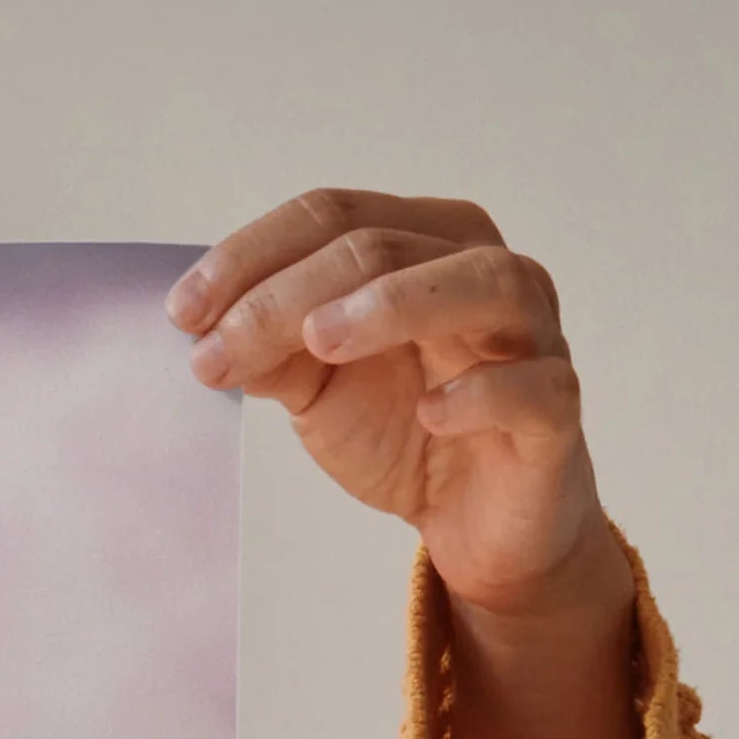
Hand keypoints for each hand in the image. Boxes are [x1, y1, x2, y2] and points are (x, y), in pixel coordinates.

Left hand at [174, 189, 656, 738]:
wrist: (475, 522)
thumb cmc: (405, 429)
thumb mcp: (318, 387)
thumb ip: (271, 349)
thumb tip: (206, 328)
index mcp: (423, 245)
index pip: (333, 216)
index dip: (251, 256)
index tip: (182, 315)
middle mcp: (484, 270)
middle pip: (385, 245)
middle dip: (288, 295)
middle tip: (217, 349)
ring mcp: (531, 335)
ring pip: (479, 283)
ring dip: (393, 304)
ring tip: (319, 341)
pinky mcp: (555, 410)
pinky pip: (533, 386)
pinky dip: (481, 392)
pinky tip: (430, 412)